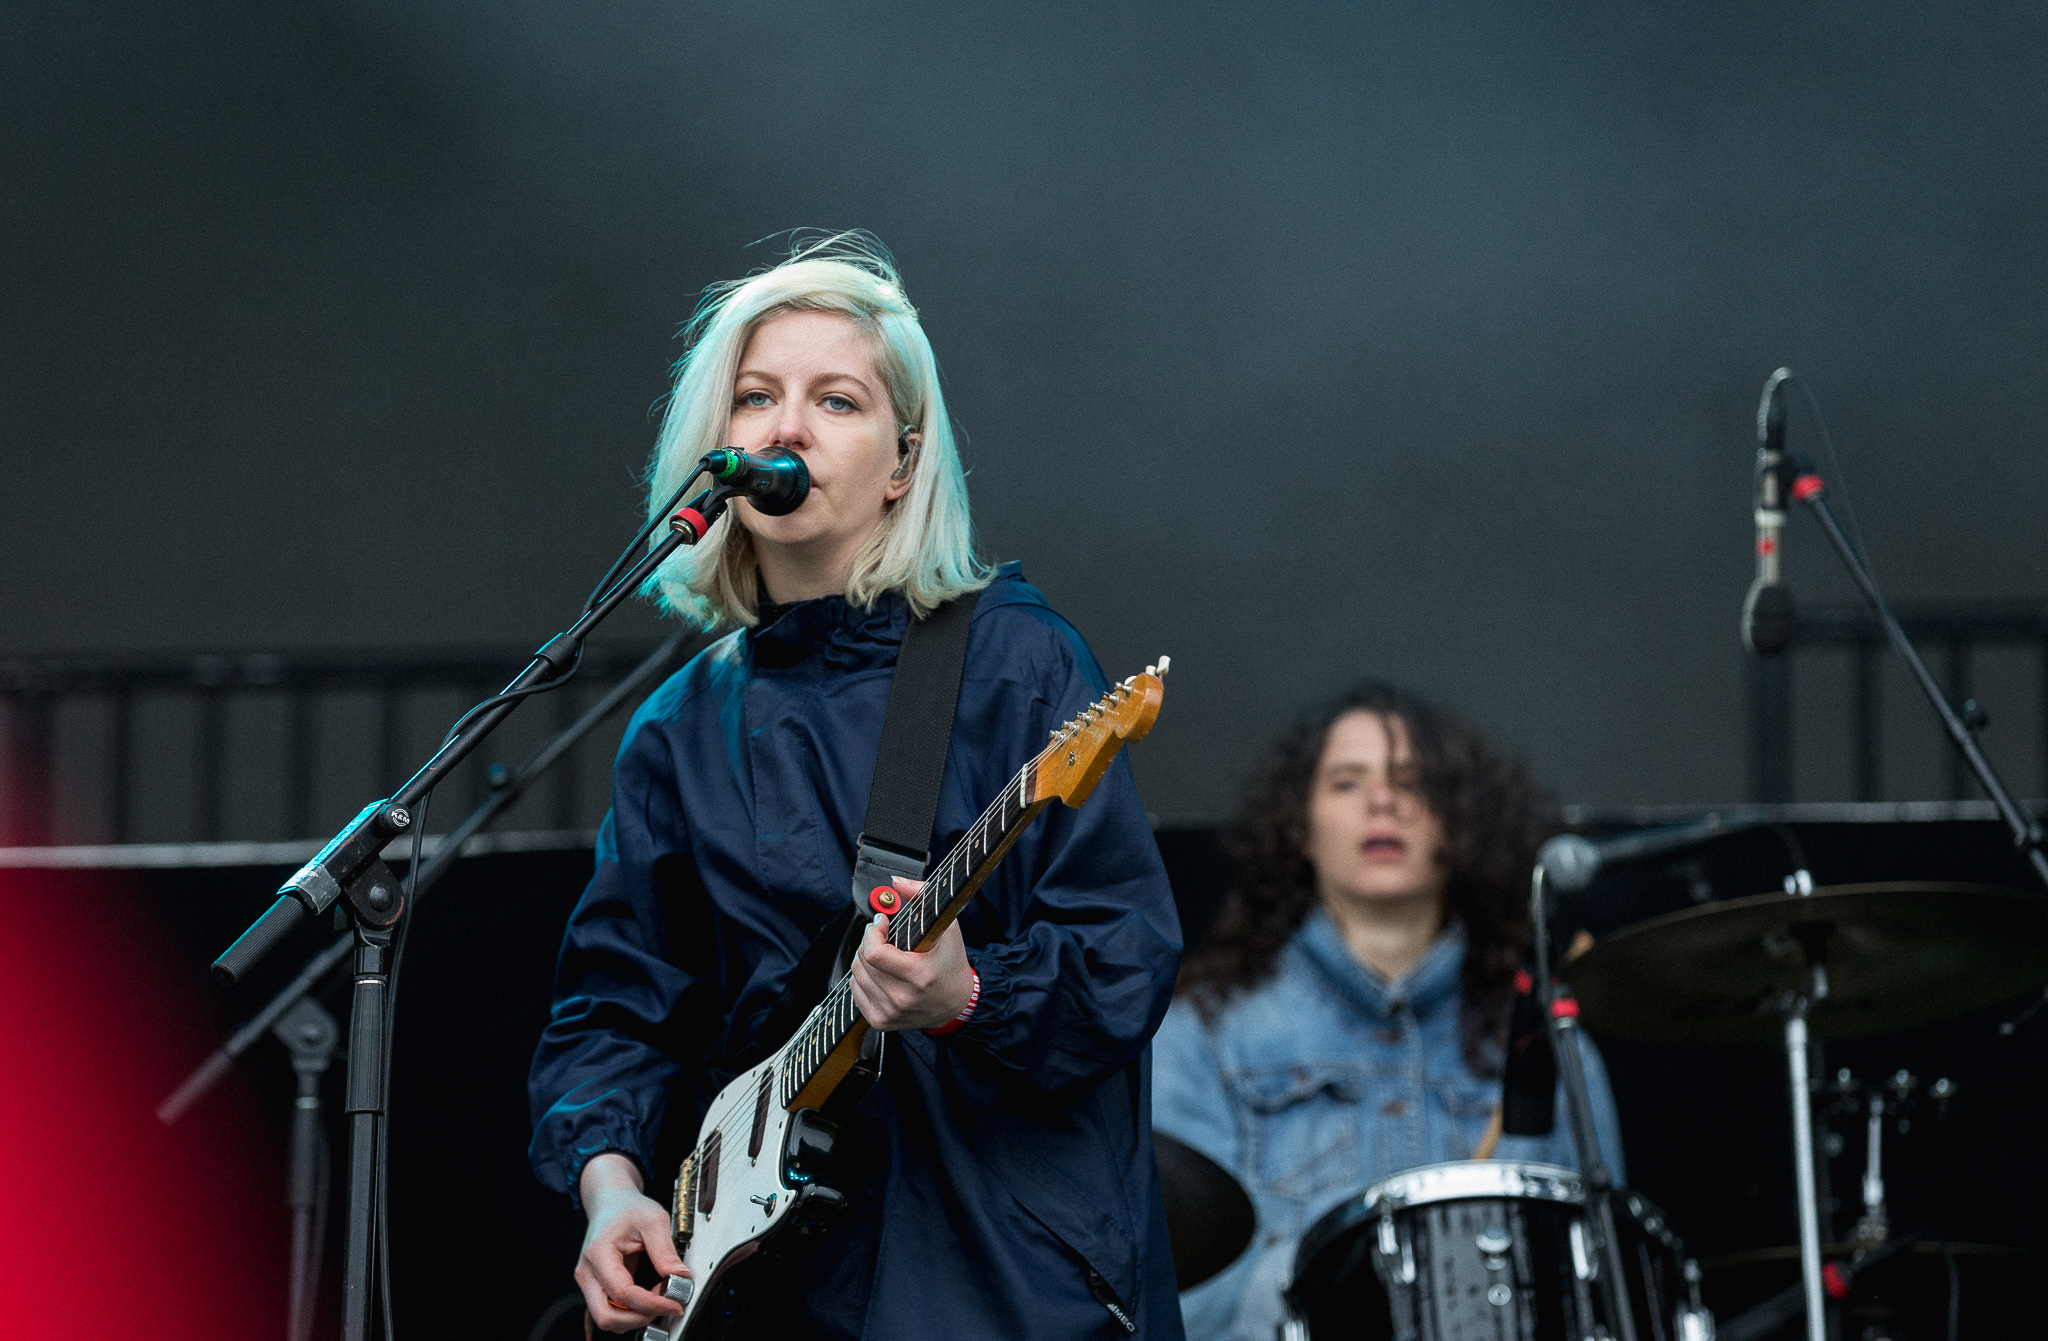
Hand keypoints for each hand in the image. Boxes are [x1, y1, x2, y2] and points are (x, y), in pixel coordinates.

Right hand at [576, 1152, 686, 1333]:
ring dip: (635, 1317)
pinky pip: (611, 1311)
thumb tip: (680, 1278)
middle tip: (665, 1305)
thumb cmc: (628, 1207)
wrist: (610, 1201)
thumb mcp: (653, 1220)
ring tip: (658, 1298)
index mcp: (598, 1253)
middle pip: (606, 1316)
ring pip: (607, 1319)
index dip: (651, 1304)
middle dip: (639, 1318)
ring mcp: (589, 1282)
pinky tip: (648, 1297)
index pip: (622, 1293)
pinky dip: (630, 1312)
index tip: (675, 1303)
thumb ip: (665, 1251)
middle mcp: (588, 1272)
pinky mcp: (596, 1287)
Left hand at [848, 876, 974, 1031]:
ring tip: (883, 953)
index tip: (882, 923)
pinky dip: (863, 977)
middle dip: (870, 941)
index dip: (873, 933)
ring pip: (856, 975)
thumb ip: (921, 896)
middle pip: (863, 961)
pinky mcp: (881, 1022)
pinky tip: (880, 972)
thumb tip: (895, 882)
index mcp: (919, 976)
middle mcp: (903, 998)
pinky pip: (855, 991)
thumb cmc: (951, 963)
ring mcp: (890, 1013)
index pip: (874, 953)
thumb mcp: (946, 926)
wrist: (956, 1002)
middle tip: (883, 935)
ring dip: (865, 958)